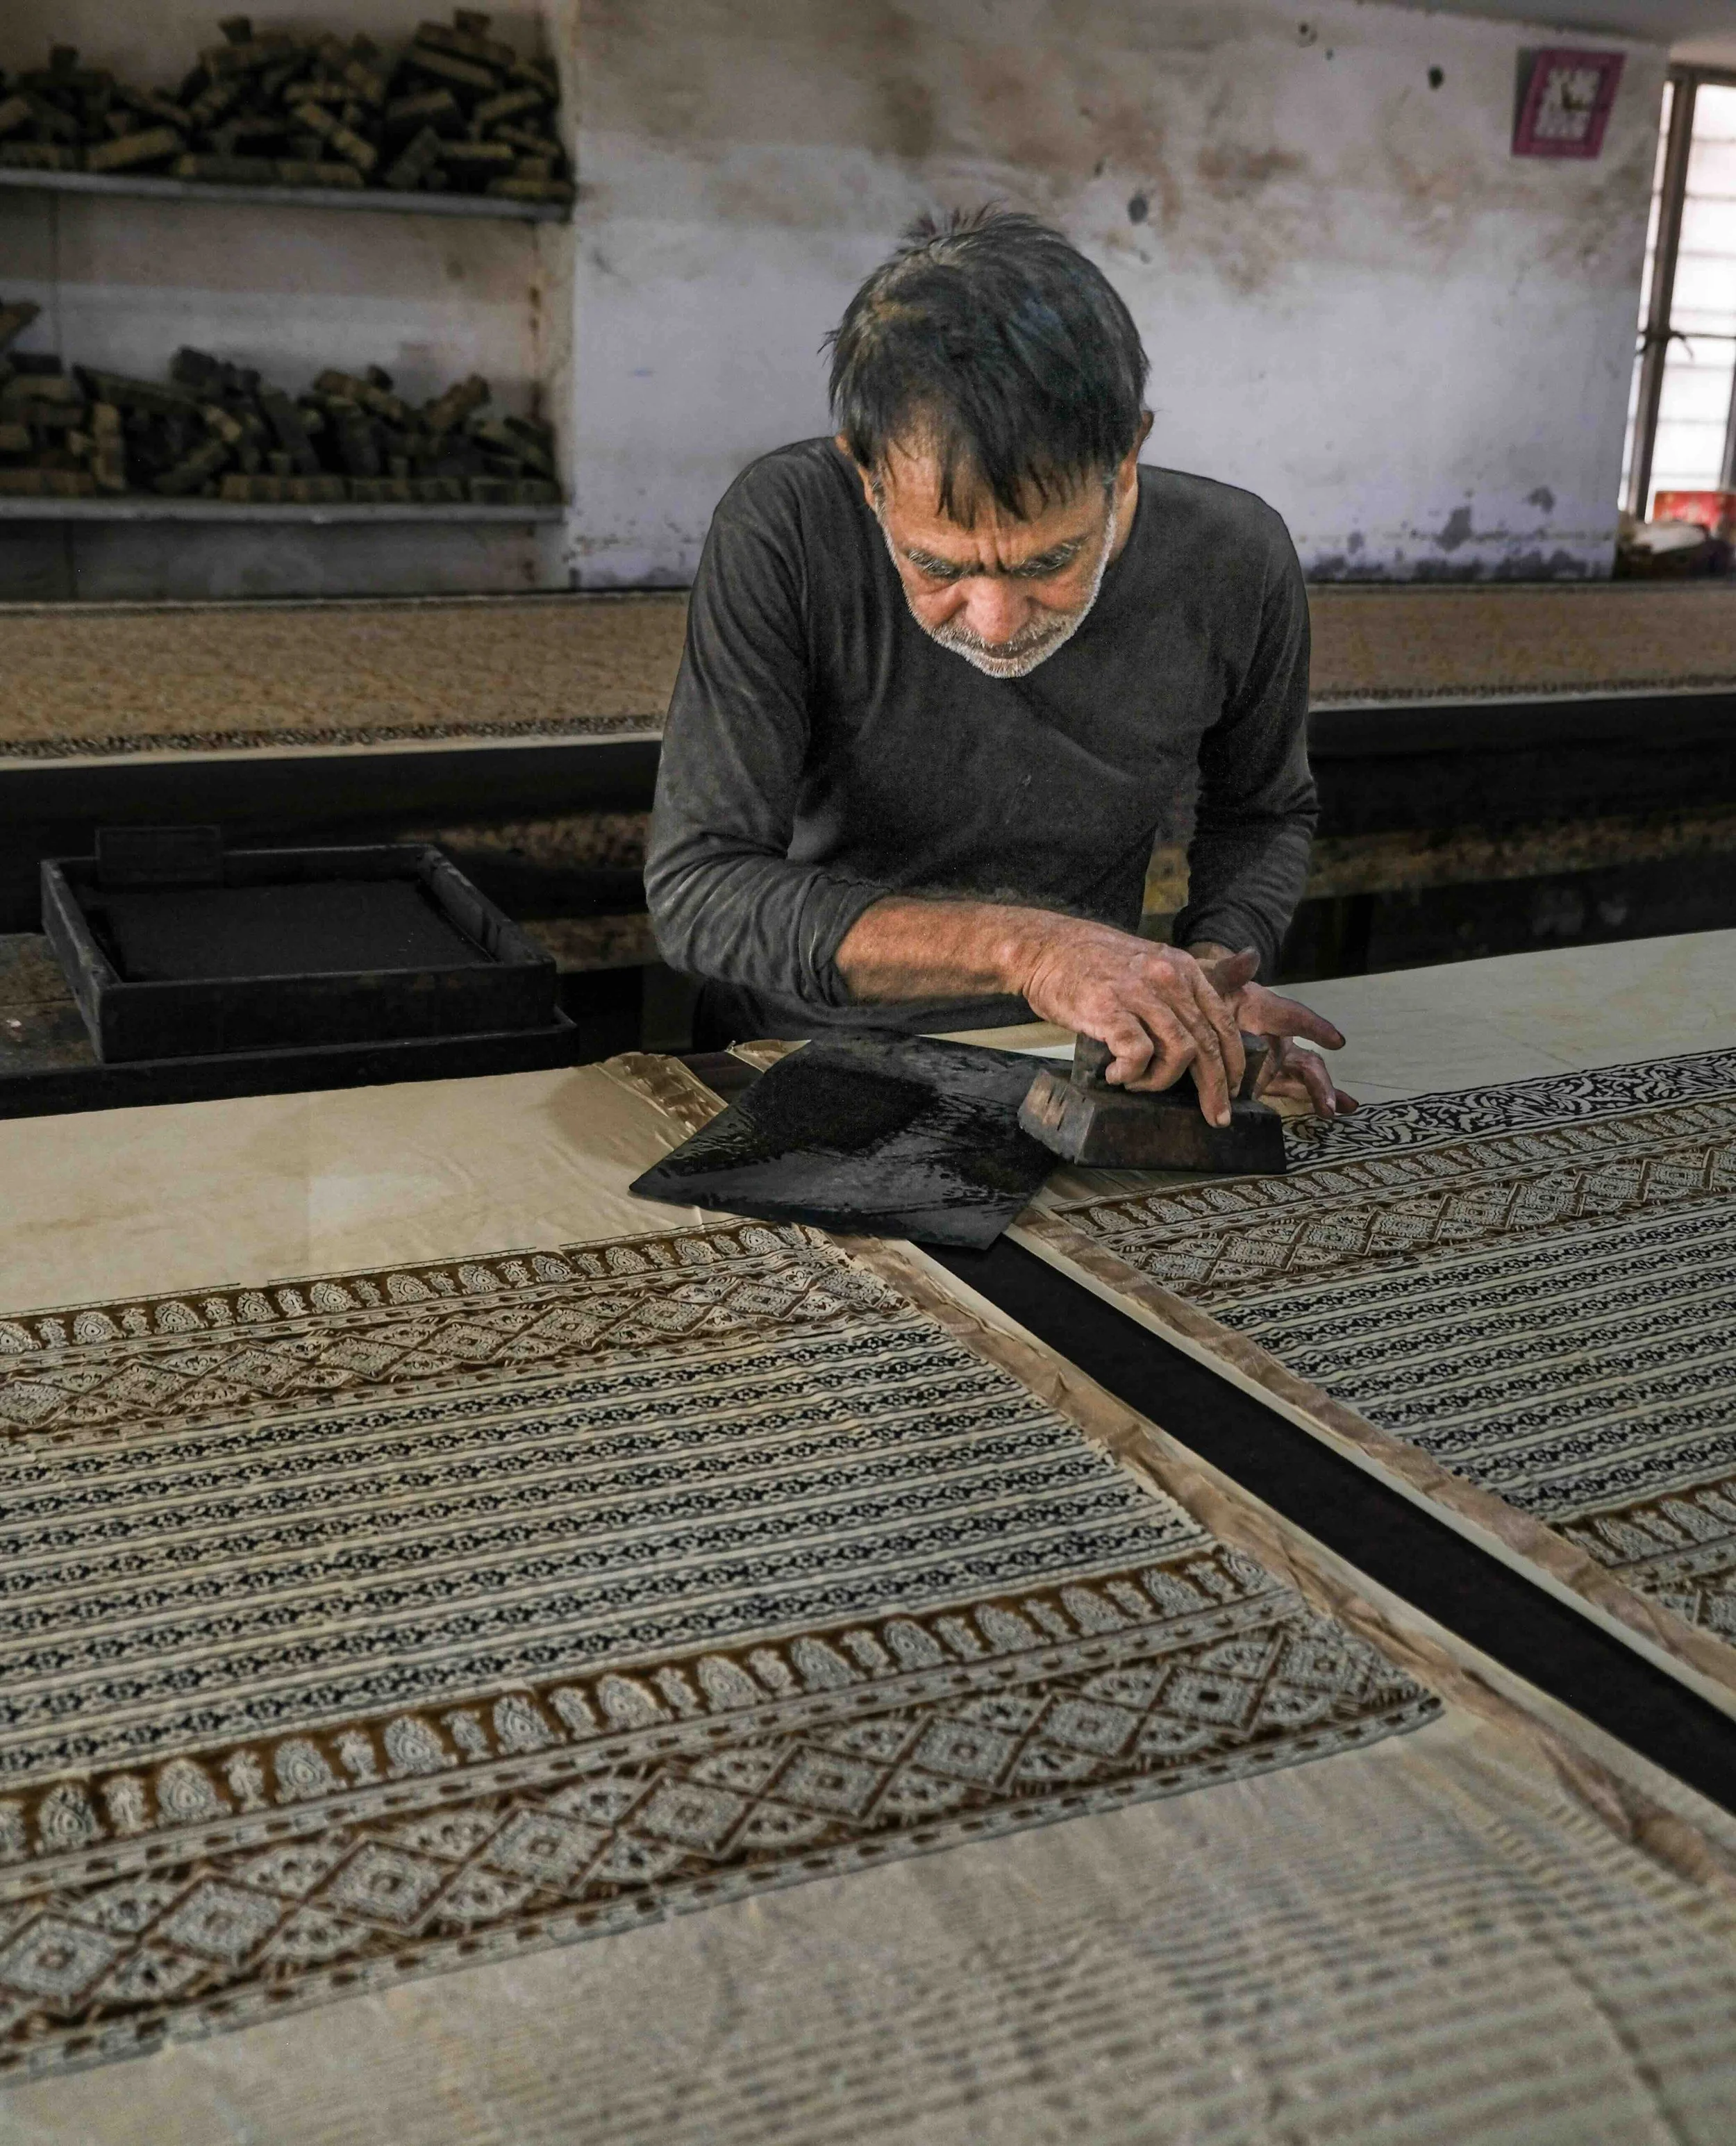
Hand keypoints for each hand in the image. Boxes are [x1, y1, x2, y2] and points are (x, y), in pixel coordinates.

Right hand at [1017, 919, 1250, 1125]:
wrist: (1045, 948)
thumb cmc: (1092, 962)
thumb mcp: (1149, 963)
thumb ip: (1181, 987)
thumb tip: (1217, 1007)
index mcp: (1182, 970)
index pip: (1222, 1021)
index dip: (1234, 1061)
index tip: (1233, 1089)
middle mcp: (1168, 979)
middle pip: (1207, 1043)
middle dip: (1215, 1087)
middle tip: (1215, 1115)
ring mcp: (1139, 994)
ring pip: (1179, 1052)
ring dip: (1162, 1080)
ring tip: (1139, 1083)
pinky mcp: (1109, 1009)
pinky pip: (1137, 1055)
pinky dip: (1130, 1073)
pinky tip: (1115, 1074)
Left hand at [1194, 947, 1358, 1118]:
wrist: (1186, 1006)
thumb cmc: (1204, 986)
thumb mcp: (1213, 977)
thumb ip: (1232, 971)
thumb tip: (1250, 955)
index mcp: (1266, 1010)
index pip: (1294, 1017)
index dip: (1314, 1028)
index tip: (1338, 1042)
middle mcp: (1274, 1036)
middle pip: (1302, 1058)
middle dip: (1317, 1080)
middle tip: (1328, 1102)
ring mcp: (1269, 1059)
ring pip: (1300, 1075)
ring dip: (1319, 1093)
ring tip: (1331, 1112)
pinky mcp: (1261, 1077)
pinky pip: (1287, 1088)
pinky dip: (1307, 1098)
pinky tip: (1329, 1113)